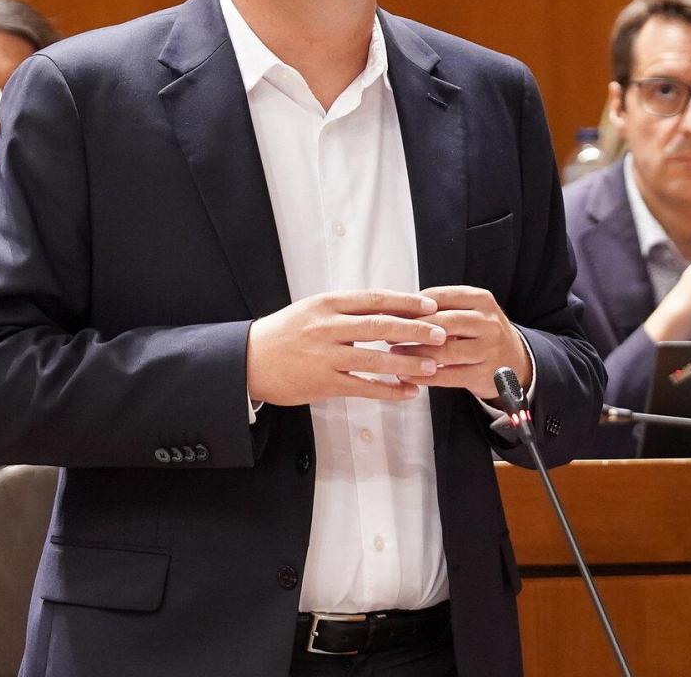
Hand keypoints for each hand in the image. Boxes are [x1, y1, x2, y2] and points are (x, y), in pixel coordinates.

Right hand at [245, 290, 444, 404]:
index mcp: (327, 303)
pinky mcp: (323, 382)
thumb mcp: (313, 309)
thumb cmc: (286, 333)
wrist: (248, 360)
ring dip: (408, 363)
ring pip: (375, 358)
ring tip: (433, 366)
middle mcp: (327, 327)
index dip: (406, 301)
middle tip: (442, 334)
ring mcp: (325, 356)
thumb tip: (390, 308)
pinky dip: (388, 389)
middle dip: (415, 330)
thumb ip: (347, 309)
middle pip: (380, 325)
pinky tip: (408, 392)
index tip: (431, 304)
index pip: (374, 299)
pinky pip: (363, 386)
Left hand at [391, 285, 530, 399]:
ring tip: (394, 356)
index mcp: (481, 300)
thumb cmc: (481, 334)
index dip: (412, 306)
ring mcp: (489, 349)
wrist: (516, 361)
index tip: (389, 312)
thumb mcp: (469, 312)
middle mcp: (488, 322)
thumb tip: (397, 308)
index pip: (440, 297)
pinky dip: (425, 377)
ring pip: (446, 350)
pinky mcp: (484, 374)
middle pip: (444, 322)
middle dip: (412, 329)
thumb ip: (440, 309)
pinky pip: (449, 376)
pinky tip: (407, 376)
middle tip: (388, 334)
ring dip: (416, 354)